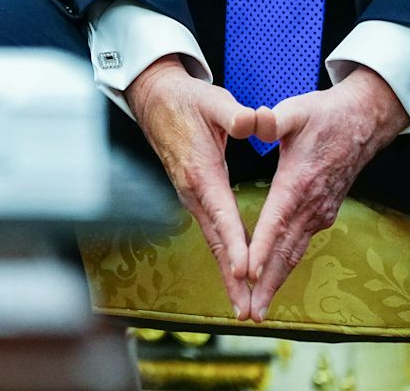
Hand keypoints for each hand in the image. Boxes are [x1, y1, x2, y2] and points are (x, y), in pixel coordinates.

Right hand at [126, 56, 275, 319]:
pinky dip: (225, 257)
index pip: (223, 214)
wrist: (155, 98)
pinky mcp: (194, 196)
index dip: (236, 244)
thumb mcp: (213, 100)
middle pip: (217, 241)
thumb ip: (235, 114)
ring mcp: (191, 196)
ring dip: (229, 275)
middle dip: (233, 278)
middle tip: (247, 311)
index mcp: (201, 171)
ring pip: (214, 242)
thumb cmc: (187, 99)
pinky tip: (236, 274)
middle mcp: (193, 191)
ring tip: (244, 306)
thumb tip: (255, 122)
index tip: (247, 272)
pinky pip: (212, 233)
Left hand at [243, 68, 409, 320]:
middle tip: (249, 314)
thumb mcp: (295, 111)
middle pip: (285, 251)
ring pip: (294, 253)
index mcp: (299, 182)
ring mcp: (320, 213)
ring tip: (258, 309)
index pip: (276, 222)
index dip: (260, 248)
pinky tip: (272, 280)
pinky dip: (284, 266)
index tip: (245, 274)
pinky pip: (300, 246)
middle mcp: (311, 205)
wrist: (363, 121)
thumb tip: (256, 119)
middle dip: (266, 284)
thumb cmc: (324, 114)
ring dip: (275, 282)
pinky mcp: (322, 214)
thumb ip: (273, 120)